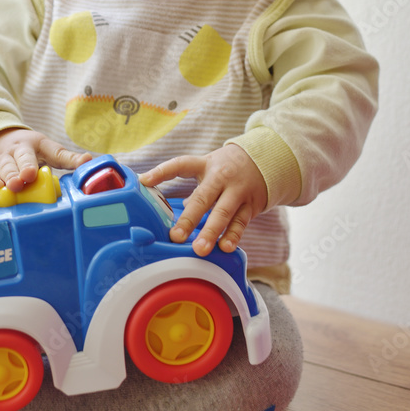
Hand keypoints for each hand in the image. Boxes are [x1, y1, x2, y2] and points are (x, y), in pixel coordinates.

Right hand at [0, 128, 91, 193]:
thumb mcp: (47, 150)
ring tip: (14, 186)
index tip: (74, 162)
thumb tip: (90, 160)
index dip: (65, 158)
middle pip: (23, 157)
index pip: (54, 151)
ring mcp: (2, 160)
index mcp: (38, 144)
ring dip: (9, 177)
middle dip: (26, 167)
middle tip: (28, 176)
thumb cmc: (28, 152)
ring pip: (6, 168)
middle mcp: (19, 150)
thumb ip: (66, 158)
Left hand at [139, 145, 266, 256]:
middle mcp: (221, 177)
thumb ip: (193, 191)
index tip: (144, 181)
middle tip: (176, 237)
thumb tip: (172, 214)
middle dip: (189, 218)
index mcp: (204, 165)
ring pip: (224, 212)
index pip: (180, 165)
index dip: (162, 171)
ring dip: (211, 232)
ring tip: (200, 250)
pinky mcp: (251, 204)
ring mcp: (237, 190)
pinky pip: (241, 222)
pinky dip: (233, 236)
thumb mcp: (208, 170)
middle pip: (203, 197)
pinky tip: (225, 247)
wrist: (265, 160)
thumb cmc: (227, 169)